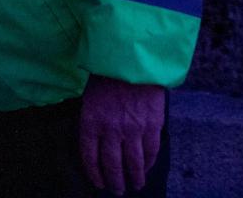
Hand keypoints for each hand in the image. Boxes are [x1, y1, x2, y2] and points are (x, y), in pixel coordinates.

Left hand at [78, 74, 163, 195]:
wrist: (132, 57)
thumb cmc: (107, 74)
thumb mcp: (91, 96)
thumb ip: (93, 120)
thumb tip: (98, 141)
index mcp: (91, 121)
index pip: (90, 156)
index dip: (94, 173)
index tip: (98, 182)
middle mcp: (111, 129)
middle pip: (112, 165)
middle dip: (114, 181)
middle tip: (117, 190)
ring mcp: (133, 129)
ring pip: (133, 163)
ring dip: (134, 178)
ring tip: (135, 185)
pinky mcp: (152, 126)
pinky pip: (150, 151)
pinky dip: (149, 163)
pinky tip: (147, 168)